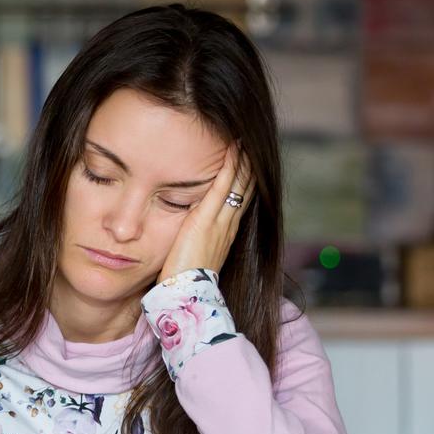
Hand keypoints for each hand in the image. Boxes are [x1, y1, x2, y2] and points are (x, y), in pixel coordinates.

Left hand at [157, 146, 253, 283]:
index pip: (239, 199)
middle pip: (245, 188)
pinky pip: (223, 186)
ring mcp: (220, 221)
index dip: (244, 179)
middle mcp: (228, 224)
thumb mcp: (194, 252)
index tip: (246, 161)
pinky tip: (233, 148)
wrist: (186, 293)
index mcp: (226, 232)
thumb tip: (189, 230)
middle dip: (248, 166)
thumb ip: (195, 238)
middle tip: (249, 143)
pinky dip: (230, 166)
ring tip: (243, 139)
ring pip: (238, 183)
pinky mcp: (206, 219)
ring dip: (242, 160)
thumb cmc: (185, 278)